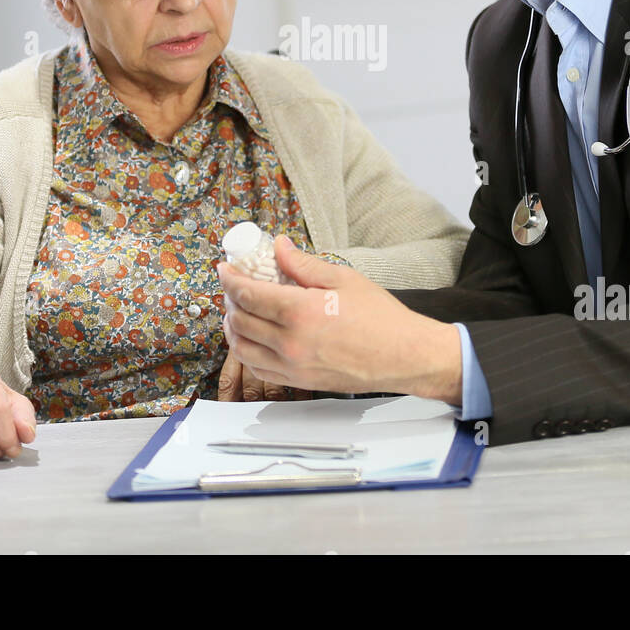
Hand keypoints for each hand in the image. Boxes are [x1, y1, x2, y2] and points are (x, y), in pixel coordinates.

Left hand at [217, 235, 461, 401]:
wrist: (404, 356)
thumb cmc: (381, 319)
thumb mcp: (343, 279)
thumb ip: (304, 265)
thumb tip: (280, 248)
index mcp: (300, 312)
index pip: (247, 294)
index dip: (230, 279)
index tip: (225, 269)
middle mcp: (290, 343)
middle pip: (239, 320)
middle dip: (230, 300)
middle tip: (235, 287)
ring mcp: (292, 366)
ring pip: (242, 349)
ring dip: (233, 327)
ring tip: (239, 312)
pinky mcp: (299, 382)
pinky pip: (258, 369)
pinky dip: (247, 351)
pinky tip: (254, 337)